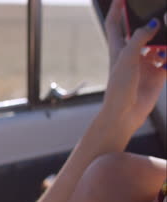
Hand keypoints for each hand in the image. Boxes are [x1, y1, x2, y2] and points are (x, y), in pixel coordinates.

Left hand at [102, 0, 165, 131]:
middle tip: (159, 14)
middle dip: (150, 22)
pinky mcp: (157, 73)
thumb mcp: (126, 59)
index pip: (116, 23)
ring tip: (164, 44)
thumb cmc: (119, 88)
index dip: (118, 8)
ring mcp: (145, 63)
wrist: (125, 114)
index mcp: (118, 48)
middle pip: (141, 30)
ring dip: (165, 40)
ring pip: (158, 44)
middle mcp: (131, 53)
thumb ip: (139, 39)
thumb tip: (153, 23)